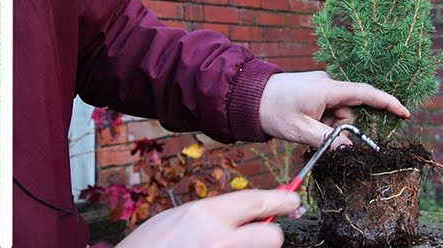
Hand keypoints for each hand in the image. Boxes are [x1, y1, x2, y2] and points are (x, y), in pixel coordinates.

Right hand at [116, 189, 299, 247]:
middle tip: (257, 236)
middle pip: (273, 236)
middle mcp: (220, 239)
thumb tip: (246, 213)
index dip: (281, 199)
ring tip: (222, 247)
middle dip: (269, 236)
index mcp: (206, 215)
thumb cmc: (149, 246)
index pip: (257, 201)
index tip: (294, 199)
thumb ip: (212, 215)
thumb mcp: (178, 219)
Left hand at [258, 71, 409, 147]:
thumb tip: (349, 148)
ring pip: (338, 113)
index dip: (387, 103)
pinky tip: (305, 125)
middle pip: (350, 110)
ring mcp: (320, 87)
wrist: (247, 96)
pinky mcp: (314, 91)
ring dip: (328, 126)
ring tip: (304, 129)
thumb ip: (327, 140)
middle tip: (318, 136)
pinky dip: (322, 122)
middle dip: (341, 127)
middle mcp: (327, 84)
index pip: (366, 93)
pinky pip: (328, 110)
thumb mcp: (300, 130)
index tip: (405, 113)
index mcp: (327, 89)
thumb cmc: (272, 110)